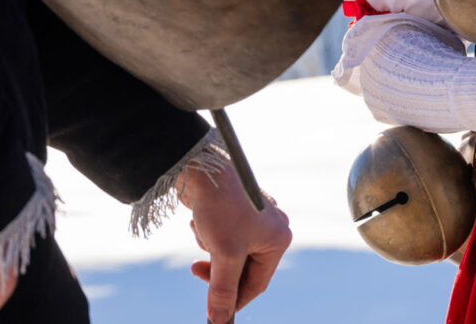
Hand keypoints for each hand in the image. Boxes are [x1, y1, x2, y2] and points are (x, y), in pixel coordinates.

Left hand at [180, 158, 291, 323]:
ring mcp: (253, 217)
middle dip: (219, 267)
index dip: (236, 299)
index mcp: (278, 238)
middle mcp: (270, 227)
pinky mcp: (235, 209)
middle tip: (197, 270)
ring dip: (212, 249)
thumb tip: (219, 319)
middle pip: (242, 267)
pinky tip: (200, 221)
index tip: (216, 310)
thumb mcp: (224, 255)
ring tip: (202, 231)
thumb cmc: (221, 207)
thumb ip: (222, 290)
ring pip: (229, 252)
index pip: (258, 282)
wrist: (202, 168)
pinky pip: (222, 235)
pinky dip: (209, 235)